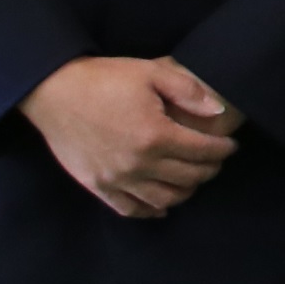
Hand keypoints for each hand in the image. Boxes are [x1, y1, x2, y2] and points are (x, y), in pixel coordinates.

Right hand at [20, 57, 243, 217]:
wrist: (53, 92)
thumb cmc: (103, 79)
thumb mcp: (150, 73)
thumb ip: (188, 91)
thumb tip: (219, 111)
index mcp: (155, 135)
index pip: (202, 151)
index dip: (222, 149)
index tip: (231, 145)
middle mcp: (138, 164)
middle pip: (188, 177)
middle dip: (209, 169)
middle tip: (215, 160)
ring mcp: (117, 179)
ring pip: (164, 199)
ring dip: (186, 191)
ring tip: (193, 178)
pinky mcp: (98, 186)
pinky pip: (131, 209)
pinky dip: (151, 210)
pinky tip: (162, 205)